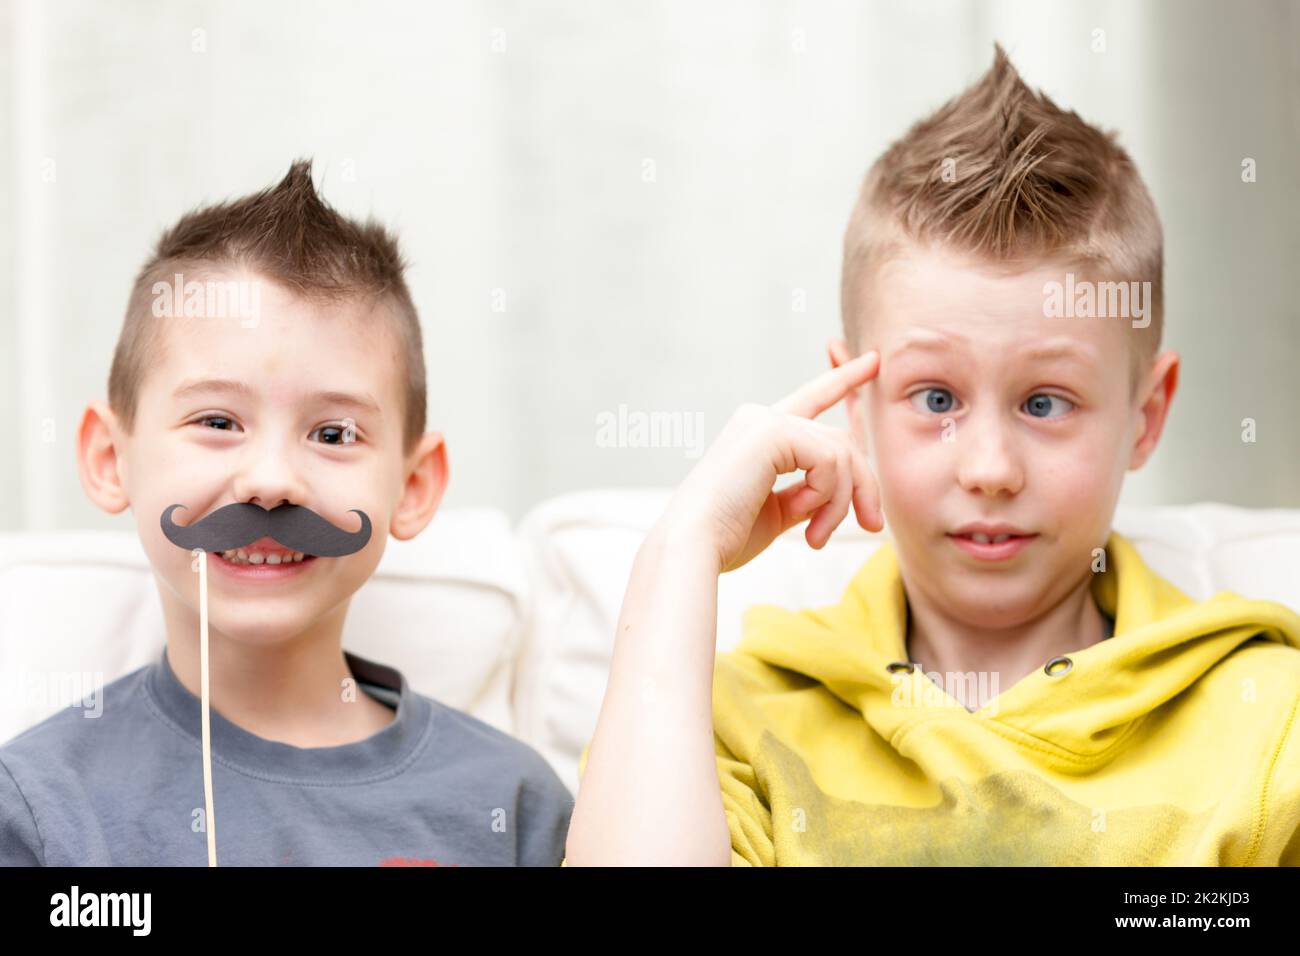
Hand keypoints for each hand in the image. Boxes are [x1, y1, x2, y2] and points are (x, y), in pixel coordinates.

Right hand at [661, 349, 883, 572]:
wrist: (695, 546)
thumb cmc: (727, 535)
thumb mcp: (779, 510)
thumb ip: (809, 492)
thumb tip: (844, 491)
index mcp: (757, 433)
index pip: (811, 399)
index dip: (842, 378)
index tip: (873, 361)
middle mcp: (760, 417)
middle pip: (840, 441)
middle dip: (863, 485)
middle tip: (873, 525)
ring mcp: (765, 421)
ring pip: (840, 453)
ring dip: (840, 501)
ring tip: (817, 536)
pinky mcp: (772, 431)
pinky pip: (830, 460)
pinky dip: (827, 495)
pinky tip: (804, 515)